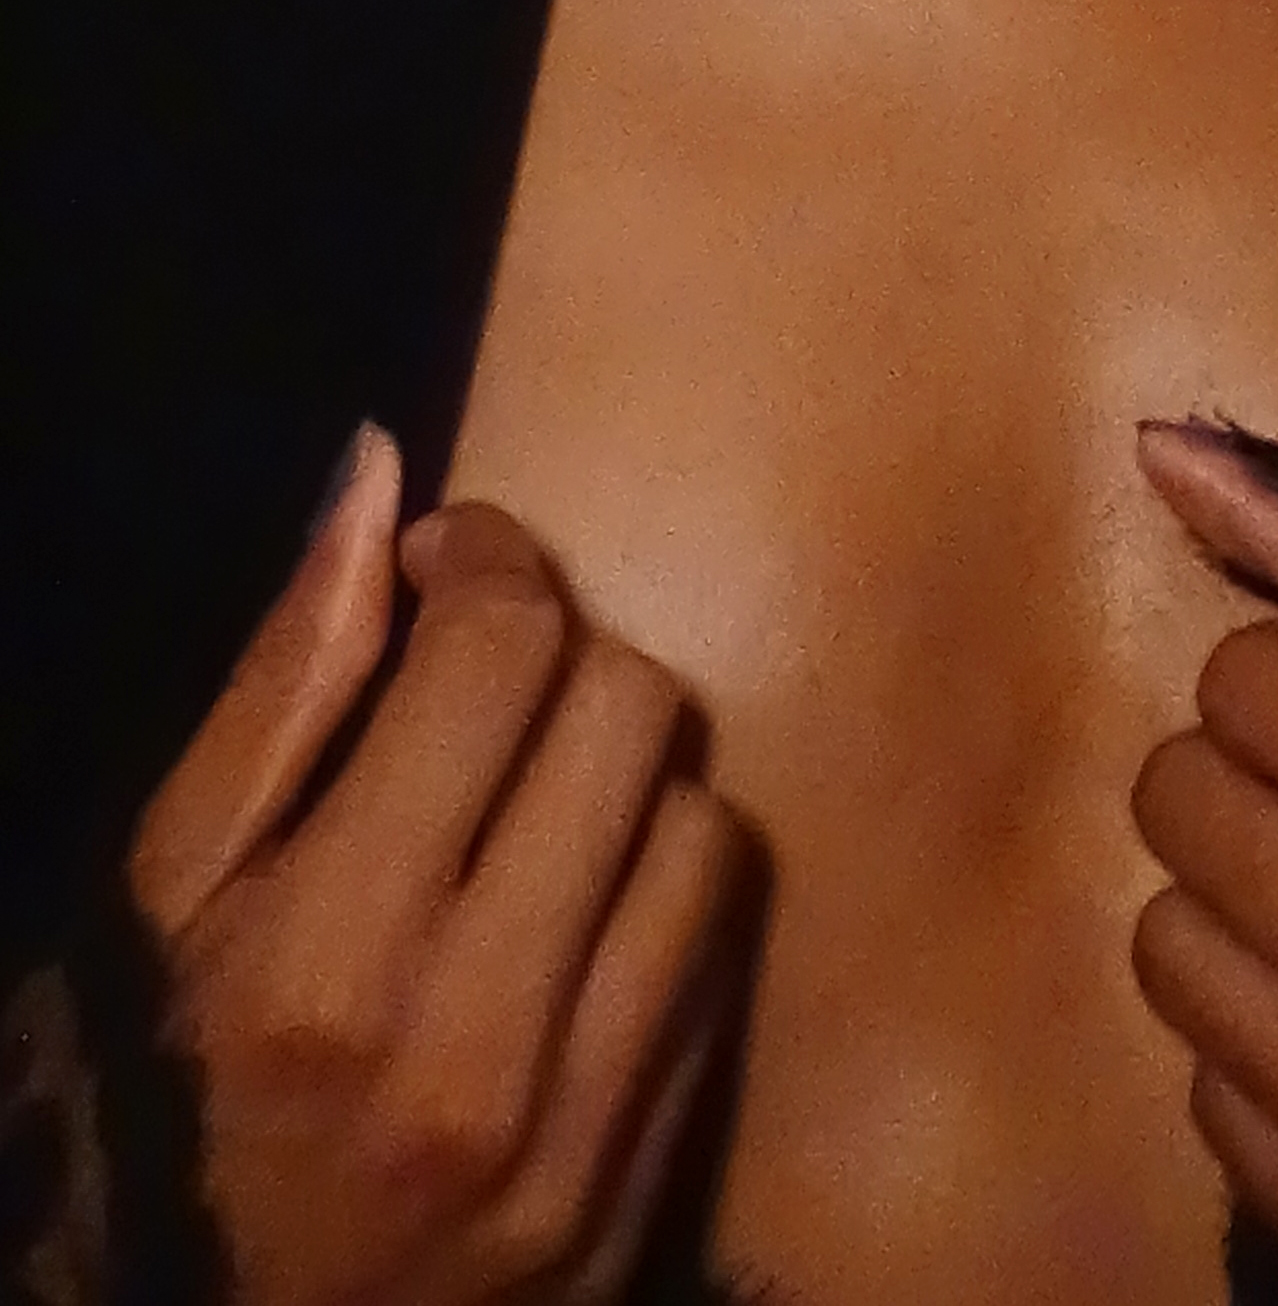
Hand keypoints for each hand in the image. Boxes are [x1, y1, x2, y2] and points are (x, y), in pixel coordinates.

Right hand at [128, 425, 748, 1305]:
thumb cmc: (185, 1085)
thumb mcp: (180, 893)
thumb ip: (289, 682)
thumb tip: (379, 471)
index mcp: (322, 955)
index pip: (503, 652)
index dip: (491, 562)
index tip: (455, 568)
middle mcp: (466, 1041)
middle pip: (629, 708)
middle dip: (568, 658)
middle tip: (498, 687)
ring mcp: (577, 1124)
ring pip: (704, 818)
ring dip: (632, 780)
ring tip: (544, 804)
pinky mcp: (649, 1179)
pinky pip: (723, 948)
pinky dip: (668, 892)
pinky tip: (586, 906)